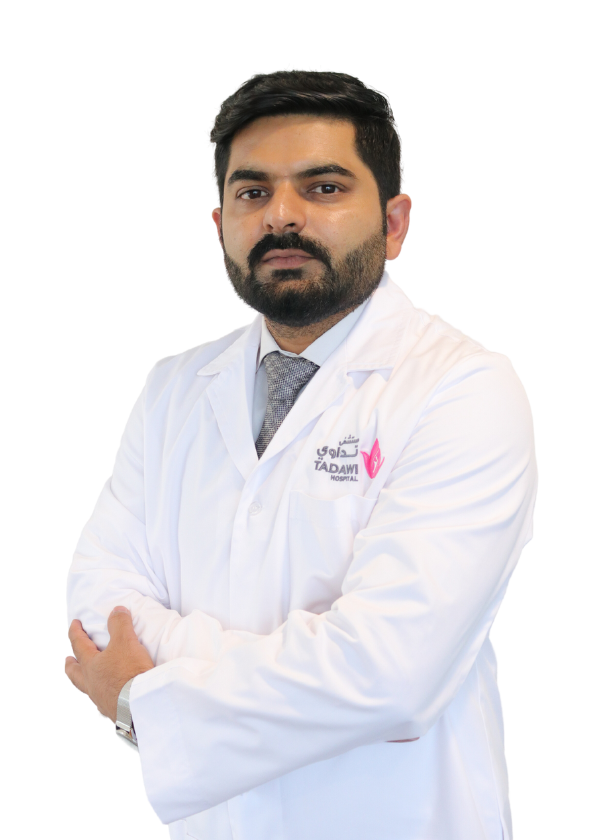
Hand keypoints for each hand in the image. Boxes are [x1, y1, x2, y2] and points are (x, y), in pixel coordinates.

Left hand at [64, 607, 153, 723]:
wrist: (139, 704)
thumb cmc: (129, 671)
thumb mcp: (126, 641)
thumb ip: (120, 624)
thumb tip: (117, 610)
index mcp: (91, 665)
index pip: (79, 645)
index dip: (76, 632)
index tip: (75, 623)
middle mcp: (91, 683)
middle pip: (74, 673)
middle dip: (70, 664)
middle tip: (67, 659)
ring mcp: (99, 699)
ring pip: (86, 690)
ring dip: (83, 683)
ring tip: (85, 681)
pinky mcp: (112, 711)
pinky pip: (101, 705)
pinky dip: (101, 700)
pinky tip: (105, 702)